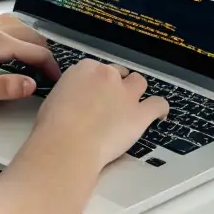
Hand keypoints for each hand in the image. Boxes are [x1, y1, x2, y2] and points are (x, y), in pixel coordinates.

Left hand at [0, 13, 60, 108]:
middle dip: (45, 53)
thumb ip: (2, 87)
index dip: (51, 67)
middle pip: (31, 34)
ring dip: (32, 41)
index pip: (36, 51)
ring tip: (36, 62)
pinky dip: (19, 35)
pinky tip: (12, 48)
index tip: (58, 83)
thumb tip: (32, 85)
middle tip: (50, 76)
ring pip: (19, 26)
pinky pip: (6, 25)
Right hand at [33, 59, 168, 168]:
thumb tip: (74, 100)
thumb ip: (71, 92)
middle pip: (119, 74)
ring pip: (139, 83)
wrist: (67, 145)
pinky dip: (160, 109)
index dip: (97, 83)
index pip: (97, 69)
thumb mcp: (54, 99)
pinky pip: (158, 104)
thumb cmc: (53, 127)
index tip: (93, 95)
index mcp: (85, 68)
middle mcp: (108, 75)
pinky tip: (159, 115)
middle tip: (109, 105)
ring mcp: (126, 94)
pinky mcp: (140, 114)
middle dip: (116, 86)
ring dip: (136, 93)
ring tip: (132, 106)